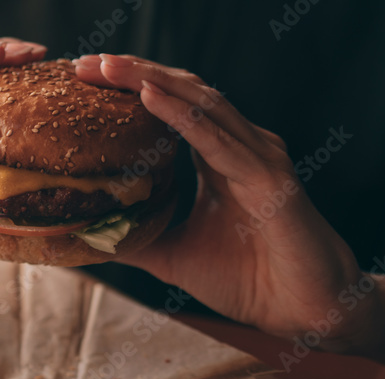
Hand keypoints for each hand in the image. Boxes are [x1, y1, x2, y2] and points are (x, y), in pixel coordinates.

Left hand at [73, 53, 384, 357]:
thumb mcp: (172, 256)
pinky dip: (181, 116)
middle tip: (87, 63)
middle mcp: (239, 146)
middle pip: (183, 93)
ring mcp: (257, 157)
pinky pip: (217, 139)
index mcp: (218, 157)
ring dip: (151, 81)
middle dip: (134, 73)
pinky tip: (149, 97)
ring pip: (200, 104)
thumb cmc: (247, 280)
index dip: (130, 87)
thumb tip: (84, 235)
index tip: (86, 78)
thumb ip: (134, 239)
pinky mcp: (267, 178)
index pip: (171, 107)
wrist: (301, 309)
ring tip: (109, 68)